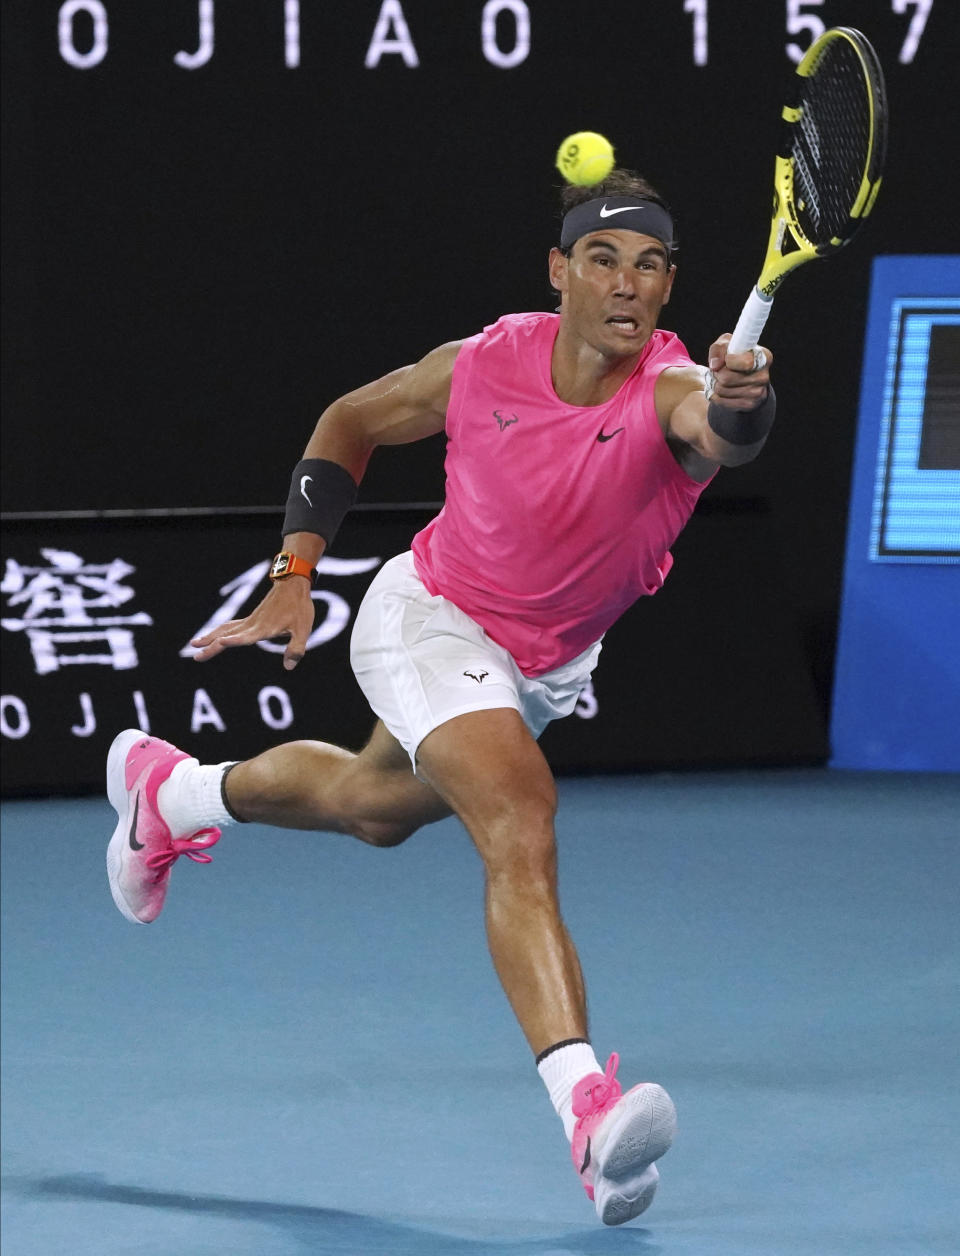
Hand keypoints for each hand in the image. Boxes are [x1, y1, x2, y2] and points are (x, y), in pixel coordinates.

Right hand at [191, 578, 315, 670]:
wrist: (292, 584)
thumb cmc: (299, 607)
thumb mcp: (303, 629)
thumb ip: (296, 648)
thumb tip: (288, 667)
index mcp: (264, 628)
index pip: (246, 637)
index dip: (234, 641)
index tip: (220, 643)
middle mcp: (253, 625)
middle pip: (227, 636)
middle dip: (211, 646)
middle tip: (195, 656)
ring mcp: (250, 620)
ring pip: (225, 630)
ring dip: (209, 637)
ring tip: (194, 644)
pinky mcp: (250, 618)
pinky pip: (230, 625)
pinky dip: (218, 631)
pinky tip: (214, 636)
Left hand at [706, 333, 772, 408]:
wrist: (744, 377)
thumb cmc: (735, 355)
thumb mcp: (727, 345)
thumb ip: (719, 349)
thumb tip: (715, 365)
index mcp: (764, 357)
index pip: (746, 362)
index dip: (729, 360)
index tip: (726, 358)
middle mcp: (763, 376)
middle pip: (727, 378)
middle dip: (717, 373)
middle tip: (718, 370)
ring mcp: (757, 393)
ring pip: (721, 390)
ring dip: (714, 383)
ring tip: (719, 379)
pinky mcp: (748, 404)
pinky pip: (721, 401)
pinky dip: (714, 394)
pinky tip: (720, 389)